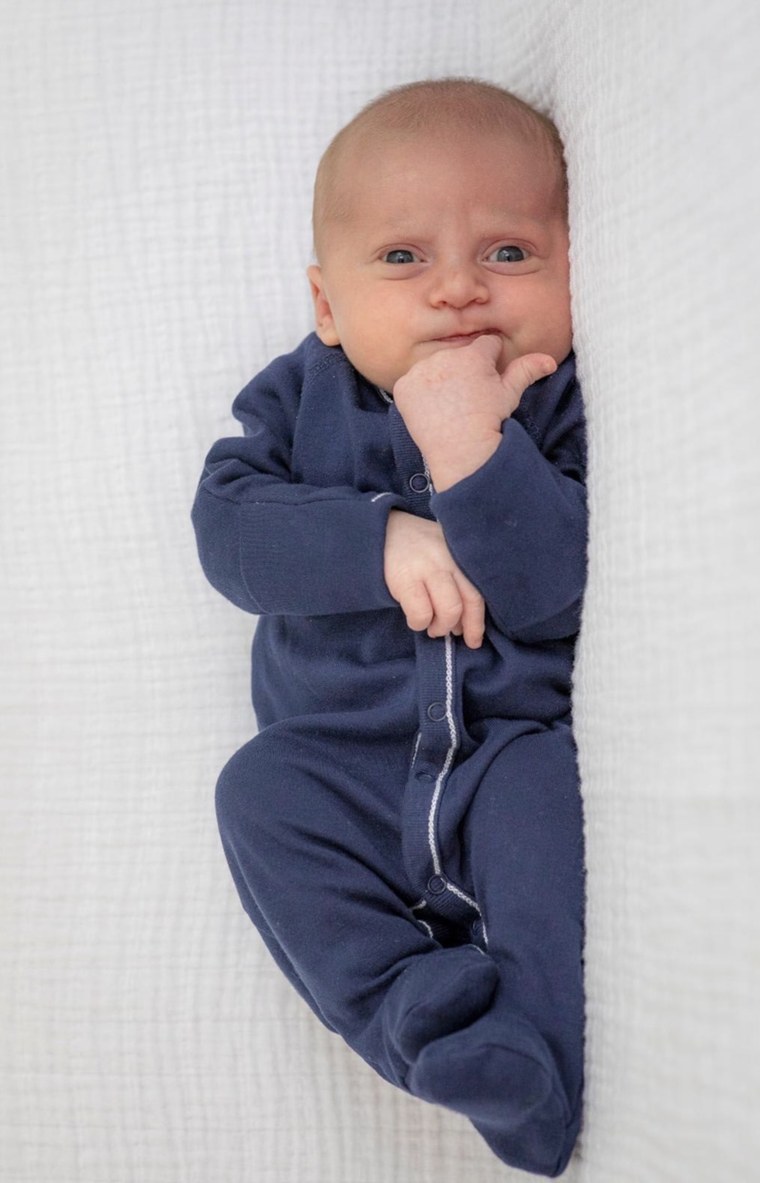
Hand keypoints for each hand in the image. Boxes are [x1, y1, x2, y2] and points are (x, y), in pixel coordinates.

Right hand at [384, 510, 484, 647]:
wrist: (378, 530)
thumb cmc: (413, 547)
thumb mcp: (442, 552)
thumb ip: (456, 578)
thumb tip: (462, 622)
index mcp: (460, 553)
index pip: (478, 591)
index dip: (477, 621)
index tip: (474, 640)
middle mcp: (448, 557)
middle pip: (470, 600)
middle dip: (465, 627)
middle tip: (452, 633)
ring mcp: (427, 567)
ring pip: (450, 609)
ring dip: (441, 627)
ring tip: (432, 627)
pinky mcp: (405, 578)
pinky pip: (422, 613)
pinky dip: (419, 623)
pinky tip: (415, 619)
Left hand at [393, 336, 556, 490]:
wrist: (462, 450)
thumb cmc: (489, 421)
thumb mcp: (510, 395)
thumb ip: (527, 370)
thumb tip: (549, 360)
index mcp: (474, 354)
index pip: (485, 345)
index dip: (489, 363)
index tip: (486, 382)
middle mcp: (445, 356)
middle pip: (456, 356)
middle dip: (463, 371)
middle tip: (467, 399)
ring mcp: (421, 371)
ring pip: (433, 368)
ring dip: (439, 380)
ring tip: (448, 405)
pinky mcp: (403, 387)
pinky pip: (411, 384)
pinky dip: (417, 395)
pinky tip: (430, 410)